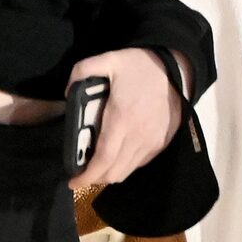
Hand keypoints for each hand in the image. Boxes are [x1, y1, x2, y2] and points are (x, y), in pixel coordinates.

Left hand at [67, 47, 182, 191]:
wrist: (175, 68)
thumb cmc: (140, 66)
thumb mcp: (108, 59)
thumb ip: (82, 71)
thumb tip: (66, 93)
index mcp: (121, 119)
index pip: (103, 159)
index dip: (86, 176)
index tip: (72, 182)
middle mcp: (138, 136)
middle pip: (114, 172)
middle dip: (95, 178)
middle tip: (83, 170)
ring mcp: (152, 142)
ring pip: (127, 171)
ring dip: (110, 173)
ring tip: (99, 164)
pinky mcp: (161, 143)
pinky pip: (139, 163)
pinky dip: (125, 165)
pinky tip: (119, 153)